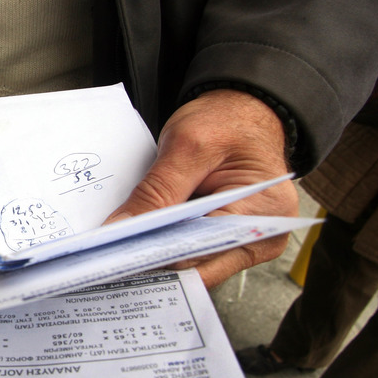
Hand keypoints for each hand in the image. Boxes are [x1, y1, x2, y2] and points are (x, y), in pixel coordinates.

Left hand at [106, 89, 298, 287]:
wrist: (241, 111)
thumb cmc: (227, 121)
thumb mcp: (187, 146)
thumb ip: (156, 190)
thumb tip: (122, 226)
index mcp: (265, 212)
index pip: (205, 249)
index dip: (160, 255)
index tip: (120, 255)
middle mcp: (264, 235)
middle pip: (201, 266)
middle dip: (156, 262)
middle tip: (112, 257)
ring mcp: (247, 241)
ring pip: (195, 264)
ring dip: (159, 256)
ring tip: (122, 249)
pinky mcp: (228, 238)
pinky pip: (194, 252)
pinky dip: (167, 246)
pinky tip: (141, 240)